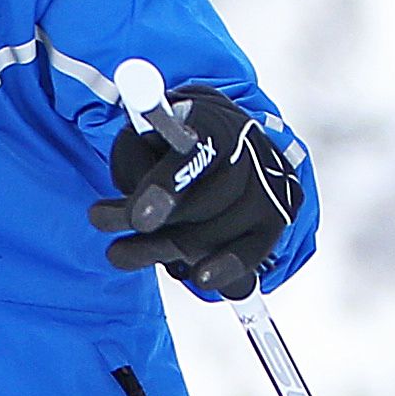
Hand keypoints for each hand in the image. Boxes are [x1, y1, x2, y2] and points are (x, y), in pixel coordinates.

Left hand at [86, 85, 302, 299]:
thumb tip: (135, 213)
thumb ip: (132, 162)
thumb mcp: (139, 136)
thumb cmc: (171, 141)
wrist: (219, 142)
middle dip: (160, 229)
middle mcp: (249, 147)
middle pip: (210, 201)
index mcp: (212, 118)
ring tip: (125, 254)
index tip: (139, 218)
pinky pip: (252, 251)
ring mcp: (268, 183)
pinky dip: (225, 268)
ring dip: (168, 249)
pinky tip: (202, 277)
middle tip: (117, 245)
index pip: (197, 151)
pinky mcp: (277, 216)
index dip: (167, 186)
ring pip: (221, 231)